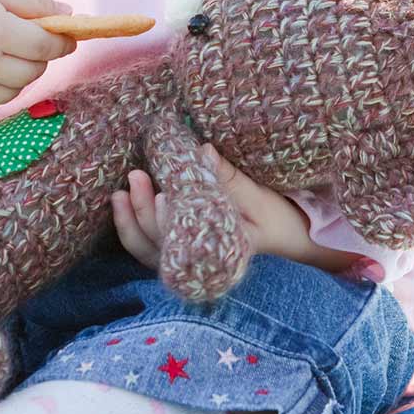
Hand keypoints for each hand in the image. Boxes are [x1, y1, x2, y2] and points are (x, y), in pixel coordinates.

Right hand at [0, 0, 78, 112]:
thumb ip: (33, 1)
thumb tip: (70, 17)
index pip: (45, 46)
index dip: (62, 43)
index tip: (67, 39)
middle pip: (34, 71)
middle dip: (40, 57)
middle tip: (30, 41)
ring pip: (16, 91)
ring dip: (21, 74)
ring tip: (5, 52)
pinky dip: (0, 88)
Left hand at [111, 148, 363, 274]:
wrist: (293, 241)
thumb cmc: (280, 220)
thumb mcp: (261, 199)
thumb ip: (230, 179)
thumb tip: (201, 151)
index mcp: (222, 253)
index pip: (186, 243)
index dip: (169, 221)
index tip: (163, 193)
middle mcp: (200, 262)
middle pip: (161, 245)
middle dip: (144, 212)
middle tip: (137, 176)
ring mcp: (188, 259)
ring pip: (149, 250)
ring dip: (131, 222)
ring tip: (120, 191)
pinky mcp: (182, 249)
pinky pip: (151, 246)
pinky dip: (134, 227)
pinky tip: (123, 203)